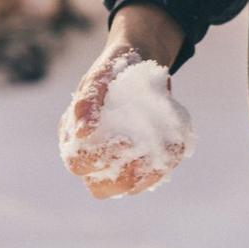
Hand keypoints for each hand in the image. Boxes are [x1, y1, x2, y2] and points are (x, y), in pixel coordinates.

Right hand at [59, 5, 191, 198]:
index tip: (124, 140)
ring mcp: (117, 159)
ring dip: (144, 179)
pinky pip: (149, 177)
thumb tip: (83, 132)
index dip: (96, 161)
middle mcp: (93, 152)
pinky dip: (162, 168)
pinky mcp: (140, 158)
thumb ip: (89, 98)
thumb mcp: (103, 73)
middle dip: (122, 179)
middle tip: (141, 159)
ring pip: (125, 188)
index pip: (78, 163)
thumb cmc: (117, 67)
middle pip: (99, 187)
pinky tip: (173, 151)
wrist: (144, 59)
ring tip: (159, 159)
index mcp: (75, 134)